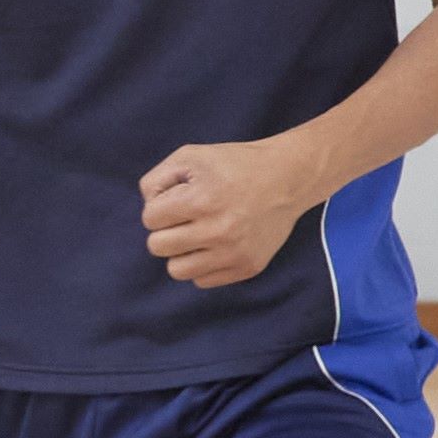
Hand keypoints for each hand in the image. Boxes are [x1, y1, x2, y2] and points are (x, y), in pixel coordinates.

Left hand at [139, 131, 328, 288]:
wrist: (289, 177)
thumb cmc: (234, 165)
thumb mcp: (190, 157)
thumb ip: (156, 181)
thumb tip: (147, 211)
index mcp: (202, 200)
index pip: (150, 219)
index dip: (160, 206)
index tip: (180, 198)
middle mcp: (219, 230)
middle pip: (158, 247)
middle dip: (166, 230)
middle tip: (188, 217)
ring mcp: (235, 252)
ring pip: (177, 270)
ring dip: (181, 252)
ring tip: (199, 234)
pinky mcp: (248, 267)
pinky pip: (202, 280)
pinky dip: (203, 265)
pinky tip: (217, 244)